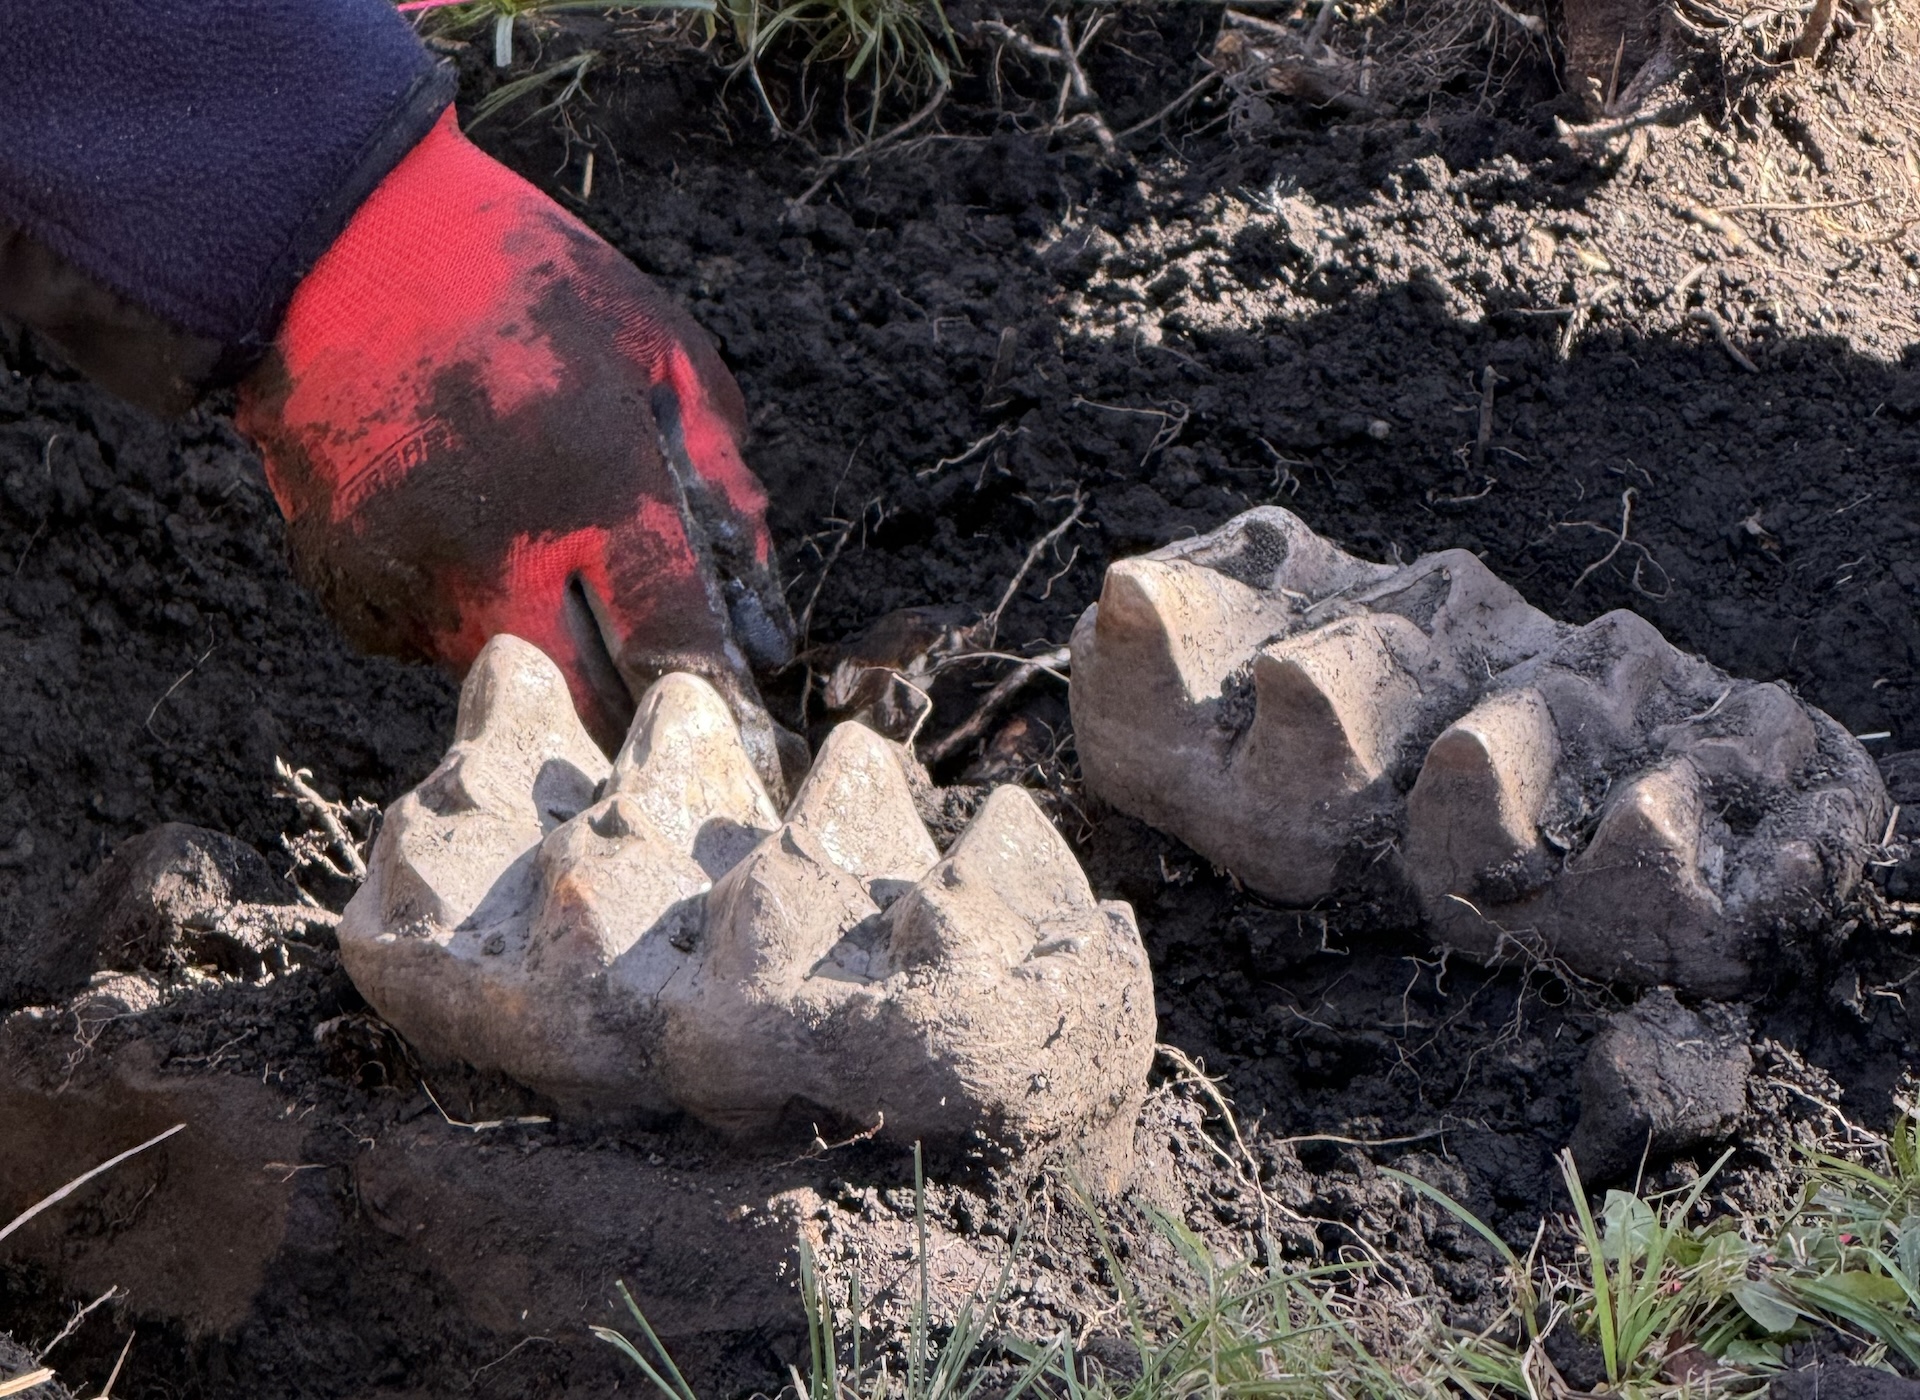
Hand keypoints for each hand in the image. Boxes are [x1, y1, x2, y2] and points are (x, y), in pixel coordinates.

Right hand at [236, 109, 797, 788]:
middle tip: (668, 700)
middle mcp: (500, 562)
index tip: (759, 745)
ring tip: (548, 554)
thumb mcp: (662, 352)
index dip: (725, 706)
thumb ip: (724, 489)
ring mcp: (416, 589)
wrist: (328, 250)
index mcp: (594, 491)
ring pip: (519, 682)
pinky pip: (441, 647)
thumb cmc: (520, 285)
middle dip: (641, 719)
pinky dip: (475, 618)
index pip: (675, 649)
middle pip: (593, 710)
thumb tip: (760, 623)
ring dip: (556, 656)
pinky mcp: (353, 603)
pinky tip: (472, 535)